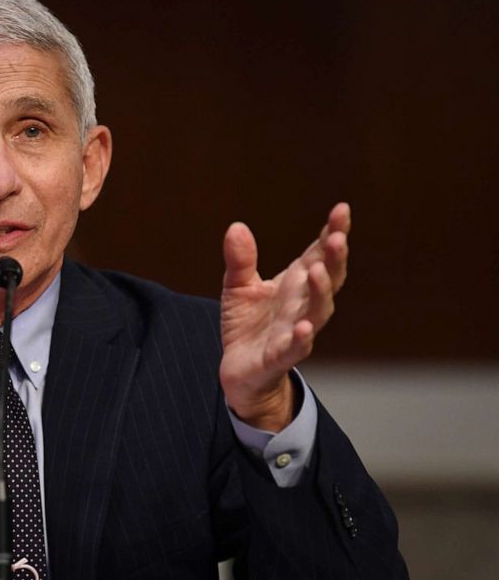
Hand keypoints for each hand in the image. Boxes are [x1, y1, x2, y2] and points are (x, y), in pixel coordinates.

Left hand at [218, 203, 349, 431]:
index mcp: (295, 284)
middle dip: (334, 259)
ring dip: (320, 292)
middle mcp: (302, 305)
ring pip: (318, 311)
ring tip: (317, 271)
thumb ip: (240, 260)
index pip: (319, 255)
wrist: (239, 370)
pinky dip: (301, 338)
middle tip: (337, 237)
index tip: (342, 209)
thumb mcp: (238, 287)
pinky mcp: (279, 357)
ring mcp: (294, 331)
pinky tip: (304, 328)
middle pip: (327, 280)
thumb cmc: (248, 326)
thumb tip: (236, 227)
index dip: (333, 233)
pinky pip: (295, 348)